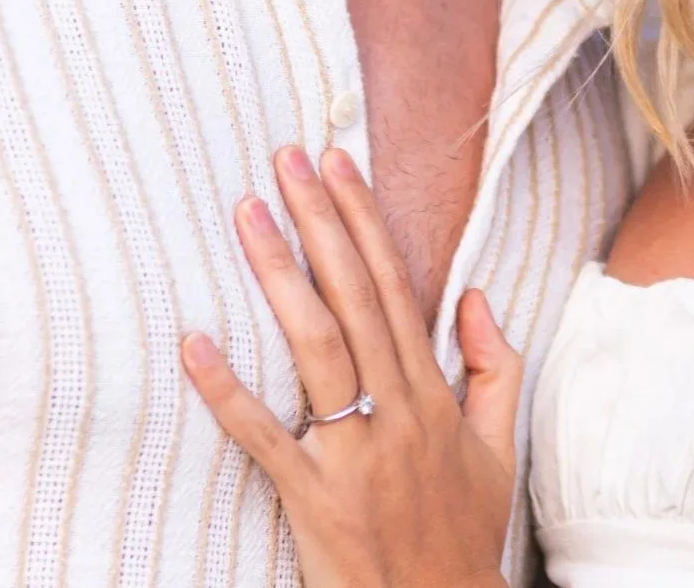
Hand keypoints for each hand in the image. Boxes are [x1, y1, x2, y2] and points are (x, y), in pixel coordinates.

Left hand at [181, 144, 519, 587]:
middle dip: (320, 221)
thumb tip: (474, 294)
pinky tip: (195, 343)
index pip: (395, 285)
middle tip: (286, 159)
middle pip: (354, 296)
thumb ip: (495, 365)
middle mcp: (395, 410)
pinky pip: (265, 438)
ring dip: (280, 274)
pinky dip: (228, 390)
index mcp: (432, 392)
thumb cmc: (464, 535)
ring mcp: (355, 454)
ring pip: (316, 346)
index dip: (365, 220)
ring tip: (249, 215)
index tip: (339, 162)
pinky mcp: (314, 500)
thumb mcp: (498, 446)